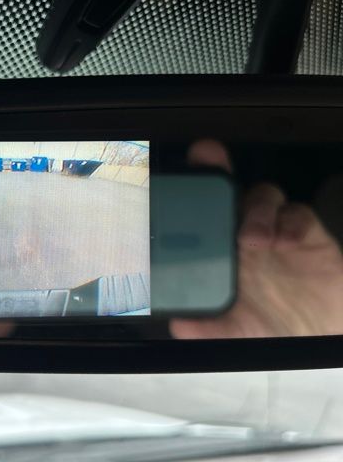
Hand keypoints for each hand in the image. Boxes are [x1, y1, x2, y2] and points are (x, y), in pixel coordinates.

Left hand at [170, 140, 342, 337]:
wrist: (320, 333)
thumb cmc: (269, 327)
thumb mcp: (233, 334)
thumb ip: (207, 329)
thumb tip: (179, 325)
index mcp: (217, 252)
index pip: (197, 214)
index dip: (186, 191)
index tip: (171, 177)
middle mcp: (240, 234)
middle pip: (226, 192)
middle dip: (215, 171)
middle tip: (208, 158)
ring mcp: (273, 230)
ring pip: (261, 197)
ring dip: (256, 210)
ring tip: (255, 240)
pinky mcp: (306, 233)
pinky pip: (297, 214)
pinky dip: (291, 222)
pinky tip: (287, 241)